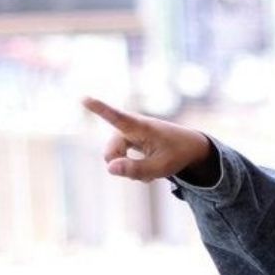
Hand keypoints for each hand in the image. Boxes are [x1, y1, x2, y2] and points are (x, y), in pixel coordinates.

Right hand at [81, 97, 212, 181]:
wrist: (189, 146)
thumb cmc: (177, 153)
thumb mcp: (161, 167)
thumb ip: (136, 169)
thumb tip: (109, 168)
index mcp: (140, 126)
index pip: (116, 117)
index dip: (100, 109)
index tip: (84, 98)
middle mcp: (129, 127)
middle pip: (111, 153)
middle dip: (123, 167)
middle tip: (146, 175)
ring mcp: (126, 134)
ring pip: (115, 158)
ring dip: (130, 169)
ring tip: (150, 170)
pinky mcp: (127, 140)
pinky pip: (120, 160)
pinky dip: (133, 168)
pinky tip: (148, 170)